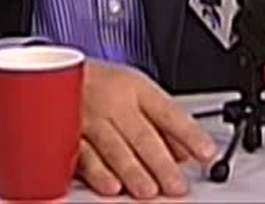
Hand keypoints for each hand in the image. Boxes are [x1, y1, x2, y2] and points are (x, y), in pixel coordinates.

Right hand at [77, 59, 217, 198]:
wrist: (58, 74)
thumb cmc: (103, 84)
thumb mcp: (137, 90)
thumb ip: (162, 121)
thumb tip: (186, 151)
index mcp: (137, 90)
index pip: (169, 113)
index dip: (189, 134)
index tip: (206, 152)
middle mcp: (115, 104)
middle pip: (141, 134)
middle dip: (160, 162)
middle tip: (177, 184)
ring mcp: (91, 120)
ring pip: (114, 148)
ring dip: (132, 170)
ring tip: (150, 190)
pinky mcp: (69, 137)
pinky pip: (84, 155)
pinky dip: (97, 172)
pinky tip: (111, 185)